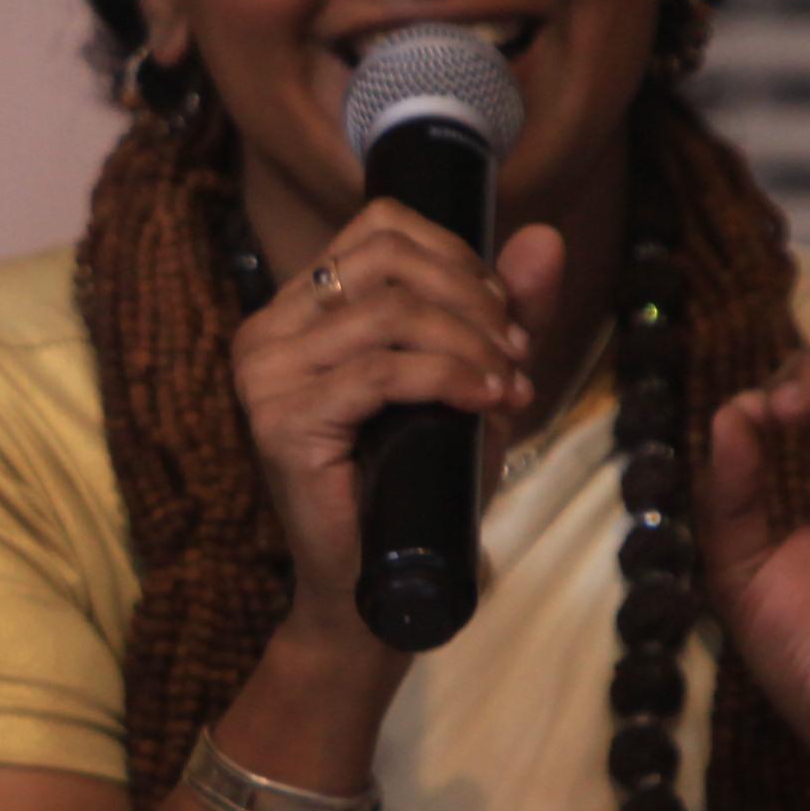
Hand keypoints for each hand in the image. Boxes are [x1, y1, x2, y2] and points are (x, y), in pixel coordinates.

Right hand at [232, 203, 569, 645]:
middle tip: (515, 352)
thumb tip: (543, 238)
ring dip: (469, 344)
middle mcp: (266, 330)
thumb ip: (502, 310)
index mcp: (296, 309)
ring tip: (507, 385)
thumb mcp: (469, 380)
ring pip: (389, 312)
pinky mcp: (281, 421)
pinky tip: (486, 401)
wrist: (376, 583)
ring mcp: (265, 375)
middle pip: (386, 261)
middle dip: (471, 299)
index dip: (455, 255)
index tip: (502, 313)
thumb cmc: (418, 479)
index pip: (379, 227)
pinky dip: (449, 377)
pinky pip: (381, 372)